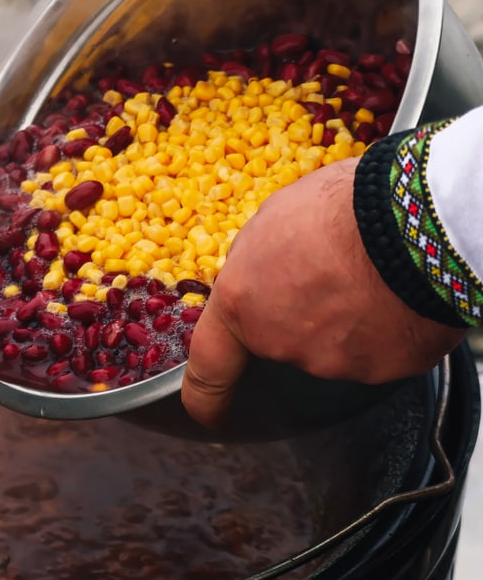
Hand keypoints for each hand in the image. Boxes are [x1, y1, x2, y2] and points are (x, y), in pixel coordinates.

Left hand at [181, 157, 466, 428]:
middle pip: (284, 340)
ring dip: (345, 321)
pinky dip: (385, 330)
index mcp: (242, 306)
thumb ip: (255, 263)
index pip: (209, 368)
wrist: (414, 222)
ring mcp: (332, 363)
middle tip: (328, 272)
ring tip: (369, 275)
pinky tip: (396, 295)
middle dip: (301, 315)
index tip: (206, 410)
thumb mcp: (271, 222)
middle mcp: (281, 343)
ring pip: (333, 346)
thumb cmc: (338, 208)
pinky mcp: (382, 369)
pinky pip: (378, 351)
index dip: (205, 396)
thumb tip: (260, 277)